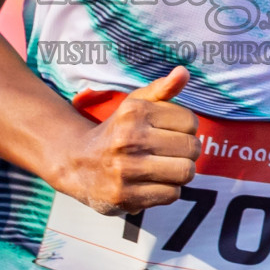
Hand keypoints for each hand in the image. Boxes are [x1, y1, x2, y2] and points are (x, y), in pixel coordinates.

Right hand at [58, 66, 199, 214]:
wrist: (77, 163)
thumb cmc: (117, 131)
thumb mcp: (134, 104)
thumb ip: (161, 89)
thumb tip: (183, 73)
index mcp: (134, 112)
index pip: (190, 121)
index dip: (186, 128)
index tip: (172, 132)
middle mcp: (129, 139)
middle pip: (191, 148)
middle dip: (187, 152)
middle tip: (171, 152)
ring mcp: (126, 170)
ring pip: (185, 172)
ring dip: (180, 172)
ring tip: (165, 168)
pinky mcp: (126, 196)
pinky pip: (172, 195)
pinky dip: (168, 190)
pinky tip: (152, 183)